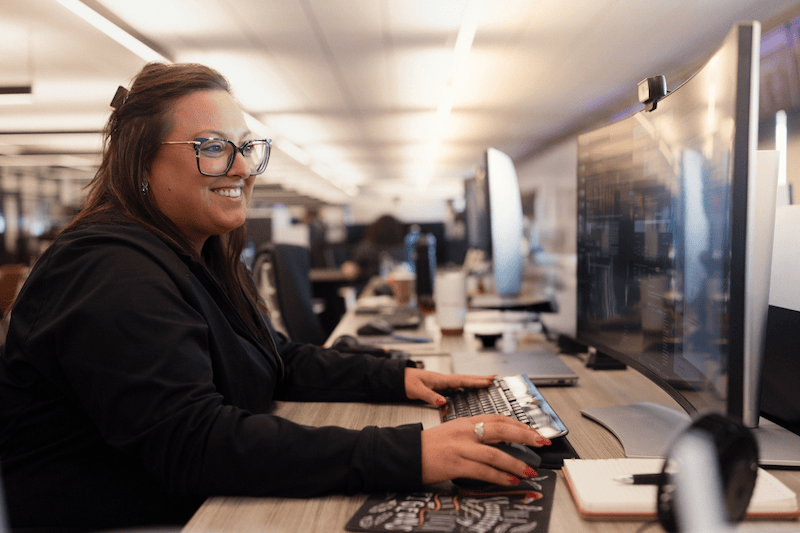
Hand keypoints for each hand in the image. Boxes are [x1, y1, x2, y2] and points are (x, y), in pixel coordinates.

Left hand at [404, 367, 493, 406]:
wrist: (397, 378)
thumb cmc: (406, 382)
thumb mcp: (417, 391)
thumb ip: (430, 396)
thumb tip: (443, 401)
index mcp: (440, 379)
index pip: (461, 380)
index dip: (475, 382)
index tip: (487, 382)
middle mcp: (443, 379)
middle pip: (465, 378)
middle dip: (480, 378)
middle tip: (495, 378)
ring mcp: (443, 382)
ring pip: (463, 380)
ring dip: (476, 380)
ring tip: (488, 381)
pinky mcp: (440, 385)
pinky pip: (458, 385)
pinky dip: (467, 384)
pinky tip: (471, 387)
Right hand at [420, 414, 550, 485]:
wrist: (407, 453)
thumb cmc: (430, 445)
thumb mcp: (453, 431)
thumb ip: (474, 434)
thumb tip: (498, 442)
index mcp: (466, 421)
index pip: (498, 418)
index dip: (519, 424)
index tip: (534, 431)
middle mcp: (466, 431)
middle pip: (502, 429)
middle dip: (525, 436)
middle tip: (541, 443)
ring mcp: (461, 447)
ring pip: (496, 452)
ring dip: (516, 463)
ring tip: (529, 470)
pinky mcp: (456, 463)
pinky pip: (483, 470)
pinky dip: (500, 476)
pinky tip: (510, 480)